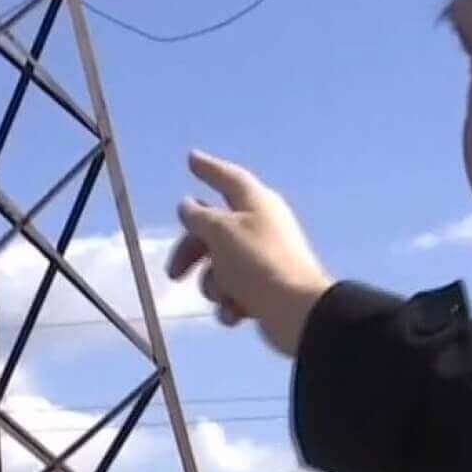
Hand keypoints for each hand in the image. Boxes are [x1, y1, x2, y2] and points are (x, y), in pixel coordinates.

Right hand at [167, 150, 333, 356]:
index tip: (191, 158)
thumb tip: (188, 205)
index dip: (207, 168)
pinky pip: (234, 291)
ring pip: (219, 265)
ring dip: (213, 283)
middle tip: (174, 273)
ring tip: (225, 295)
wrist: (297, 312)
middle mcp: (260, 225)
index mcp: (255, 202)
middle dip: (191, 252)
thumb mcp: (220, 232)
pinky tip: (236, 313)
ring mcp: (263, 258)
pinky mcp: (265, 288)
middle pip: (213, 229)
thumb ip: (198, 216)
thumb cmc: (257, 262)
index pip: (227, 177)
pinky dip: (230, 303)